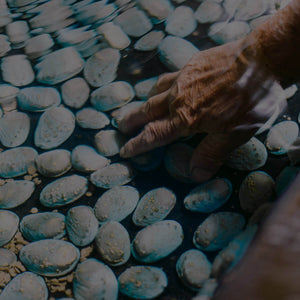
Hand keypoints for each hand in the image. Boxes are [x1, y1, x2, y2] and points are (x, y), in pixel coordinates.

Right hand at [119, 39, 284, 181]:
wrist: (263, 58)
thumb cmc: (251, 99)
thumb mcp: (235, 134)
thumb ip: (212, 154)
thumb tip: (195, 175)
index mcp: (186, 118)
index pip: (154, 135)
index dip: (137, 145)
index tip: (124, 150)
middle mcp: (178, 98)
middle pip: (146, 111)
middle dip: (131, 120)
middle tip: (120, 126)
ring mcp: (184, 78)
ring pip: (155, 92)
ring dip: (145, 102)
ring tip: (142, 108)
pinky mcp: (192, 64)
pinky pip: (170, 76)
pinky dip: (162, 86)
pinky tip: (167, 87)